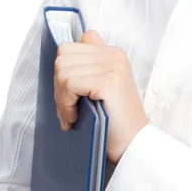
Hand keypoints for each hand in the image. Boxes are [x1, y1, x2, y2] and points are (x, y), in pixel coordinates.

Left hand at [53, 29, 149, 164]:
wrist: (133, 142)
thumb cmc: (114, 120)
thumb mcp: (102, 86)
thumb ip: (89, 66)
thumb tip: (67, 51)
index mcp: (112, 53)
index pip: (68, 48)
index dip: (63, 73)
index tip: (69, 93)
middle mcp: (114, 55)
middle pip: (62, 59)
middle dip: (58, 87)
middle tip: (68, 108)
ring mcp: (113, 66)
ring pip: (63, 72)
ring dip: (61, 98)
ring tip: (72, 115)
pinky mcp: (108, 81)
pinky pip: (70, 84)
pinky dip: (66, 104)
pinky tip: (75, 117)